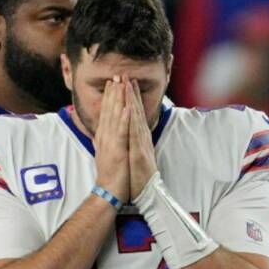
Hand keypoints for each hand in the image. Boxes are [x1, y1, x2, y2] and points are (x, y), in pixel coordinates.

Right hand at [92, 77, 130, 202]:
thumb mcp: (104, 154)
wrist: (108, 191)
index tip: (113, 83)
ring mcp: (110, 142)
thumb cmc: (109, 175)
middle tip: (116, 75)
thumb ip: (102, 142)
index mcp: (104, 137)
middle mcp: (105, 137)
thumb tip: (99, 133)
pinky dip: (123, 119)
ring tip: (121, 84)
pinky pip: (121, 131)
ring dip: (117, 100)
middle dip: (113, 93)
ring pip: (114, 117)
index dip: (109, 97)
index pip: (106, 113)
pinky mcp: (117, 149)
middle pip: (109, 111)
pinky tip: (127, 107)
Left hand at [127, 79, 156, 199]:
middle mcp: (141, 138)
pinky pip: (135, 134)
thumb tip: (126, 131)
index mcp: (137, 138)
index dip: (129, 98)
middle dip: (130, 93)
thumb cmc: (136, 176)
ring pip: (136, 118)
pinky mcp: (140, 152)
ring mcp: (141, 144)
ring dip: (132, 100)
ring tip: (127, 84)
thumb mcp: (132, 154)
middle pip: (135, 112)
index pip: (133, 114)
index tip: (125, 83)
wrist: (143, 193)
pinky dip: (132, 120)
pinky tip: (129, 108)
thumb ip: (130, 141)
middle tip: (126, 75)